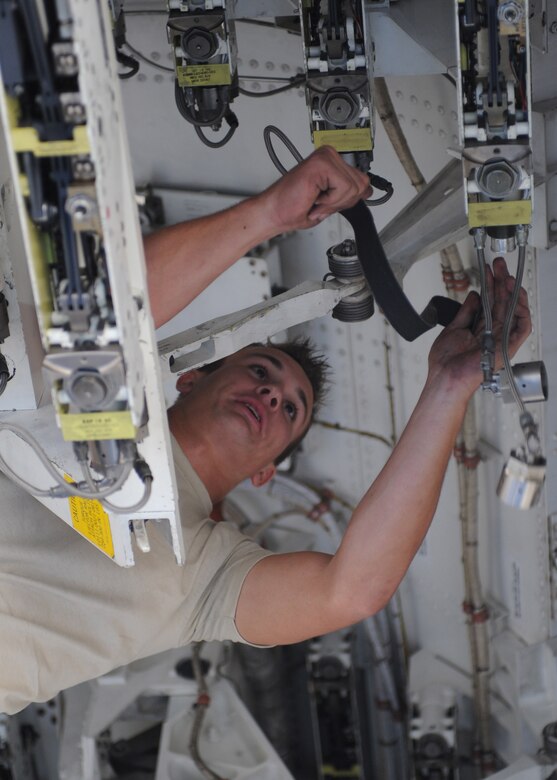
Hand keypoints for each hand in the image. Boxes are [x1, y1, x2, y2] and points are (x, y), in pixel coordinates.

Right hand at [259, 146, 371, 232]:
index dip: (347, 200)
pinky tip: (314, 197)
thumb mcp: (331, 203)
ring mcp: (326, 156)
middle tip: (319, 203)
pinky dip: (330, 201)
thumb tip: (368, 190)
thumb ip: (349, 193)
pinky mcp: (322, 162)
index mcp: (332, 162)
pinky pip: (344, 187)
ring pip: (353, 187)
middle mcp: (330, 155)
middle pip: (361, 184)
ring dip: (333, 202)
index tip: (327, 202)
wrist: (274, 212)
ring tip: (315, 200)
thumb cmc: (294, 207)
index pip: (362, 181)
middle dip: (341, 202)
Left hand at [428, 257, 531, 396]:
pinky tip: (518, 297)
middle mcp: (492, 333)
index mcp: (480, 329)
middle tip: (500, 265)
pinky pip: (522, 328)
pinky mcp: (508, 347)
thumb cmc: (446, 362)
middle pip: (502, 303)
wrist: (445, 376)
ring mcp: (501, 339)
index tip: (489, 270)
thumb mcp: (454, 328)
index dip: (491, 285)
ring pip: (514, 312)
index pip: (490, 303)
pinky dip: (523, 312)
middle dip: (502, 282)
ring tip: (507, 276)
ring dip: (513, 292)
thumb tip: (474, 296)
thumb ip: (466, 312)